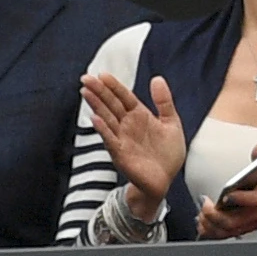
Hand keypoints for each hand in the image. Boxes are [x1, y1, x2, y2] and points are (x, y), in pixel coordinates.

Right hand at [81, 72, 189, 210]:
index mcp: (139, 116)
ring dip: (96, 106)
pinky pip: (110, 140)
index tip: (102, 74)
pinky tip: (95, 119)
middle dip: (99, 91)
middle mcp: (127, 125)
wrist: (165, 181)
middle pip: (111, 104)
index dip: (114, 86)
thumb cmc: (167, 154)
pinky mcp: (121, 154)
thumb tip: (157, 78)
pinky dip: (103, 130)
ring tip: (85, 92)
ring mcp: (122, 139)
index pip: (124, 97)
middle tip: (85, 78)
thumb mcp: (171, 123)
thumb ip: (164, 102)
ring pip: (107, 118)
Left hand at [198, 153, 256, 239]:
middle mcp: (256, 214)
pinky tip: (202, 222)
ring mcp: (246, 224)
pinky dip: (209, 231)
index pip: (254, 200)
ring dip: (209, 224)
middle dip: (214, 214)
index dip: (240, 198)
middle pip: (232, 221)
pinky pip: (221, 235)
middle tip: (205, 203)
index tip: (227, 194)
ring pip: (225, 230)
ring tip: (201, 212)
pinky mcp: (239, 230)